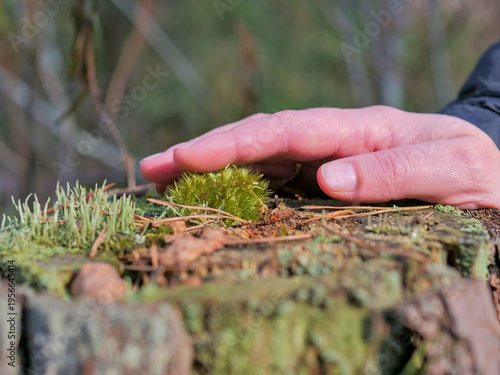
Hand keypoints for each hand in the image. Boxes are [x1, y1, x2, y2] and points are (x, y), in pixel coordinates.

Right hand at [140, 106, 499, 208]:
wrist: (484, 172)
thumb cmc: (468, 168)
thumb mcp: (449, 167)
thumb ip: (395, 171)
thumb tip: (328, 180)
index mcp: (358, 131)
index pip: (286, 131)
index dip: (236, 144)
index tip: (189, 157)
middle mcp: (332, 142)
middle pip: (259, 140)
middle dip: (204, 152)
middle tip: (153, 168)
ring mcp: (323, 161)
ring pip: (258, 160)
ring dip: (211, 169)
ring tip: (165, 180)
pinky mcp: (322, 182)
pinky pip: (274, 182)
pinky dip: (239, 189)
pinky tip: (213, 199)